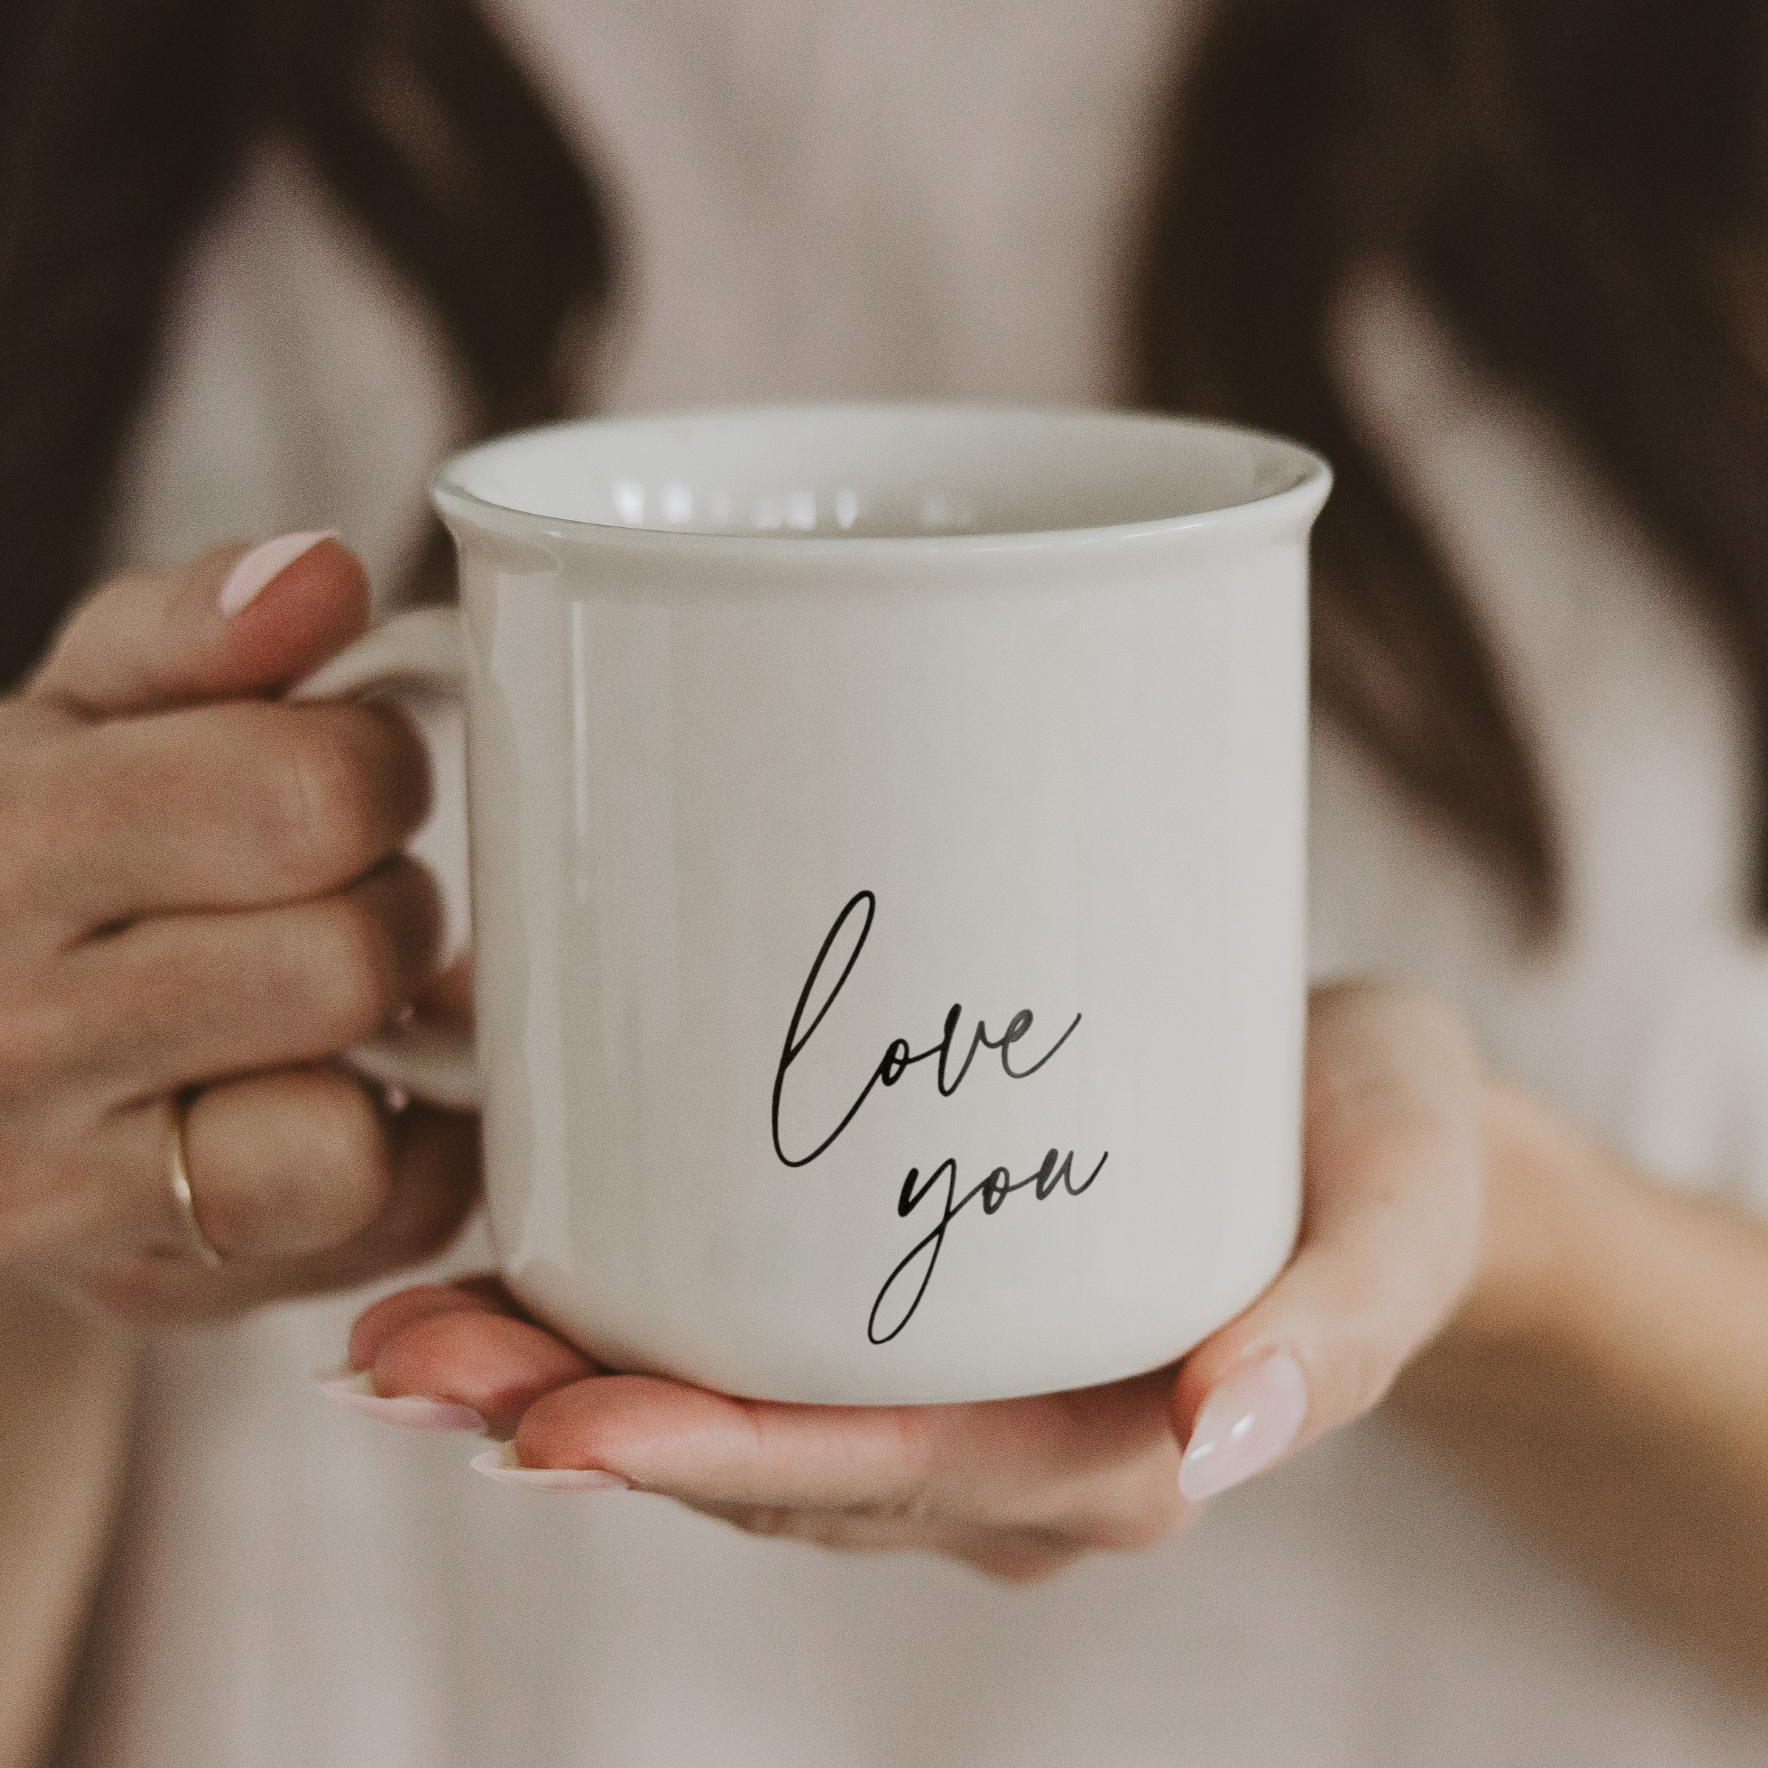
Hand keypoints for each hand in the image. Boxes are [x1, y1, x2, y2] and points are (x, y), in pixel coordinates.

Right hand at [0, 538, 478, 1317]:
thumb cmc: (46, 856)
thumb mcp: (83, 711)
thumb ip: (193, 627)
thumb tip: (322, 573)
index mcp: (3, 846)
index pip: (300, 795)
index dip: (375, 768)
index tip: (350, 774)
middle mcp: (7, 1037)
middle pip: (344, 959)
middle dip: (383, 902)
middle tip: (338, 889)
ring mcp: (68, 1198)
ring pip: (341, 1138)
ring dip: (382, 1044)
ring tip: (332, 994)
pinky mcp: (162, 1289)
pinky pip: (378, 1226)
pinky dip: (410, 1153)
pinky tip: (350, 1089)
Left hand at [342, 982, 1484, 1578]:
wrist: (1368, 1127)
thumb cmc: (1387, 1159)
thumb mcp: (1401, 1213)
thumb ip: (1338, 1322)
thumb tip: (1226, 1431)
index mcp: (1115, 1455)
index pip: (892, 1477)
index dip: (722, 1461)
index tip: (559, 1426)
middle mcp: (1008, 1455)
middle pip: (776, 1466)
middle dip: (584, 1423)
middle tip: (407, 1359)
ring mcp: (954, 1399)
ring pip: (740, 1424)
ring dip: (568, 1385)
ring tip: (403, 1332)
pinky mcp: (917, 1318)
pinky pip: (759, 1355)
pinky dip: (630, 1328)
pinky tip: (518, 1272)